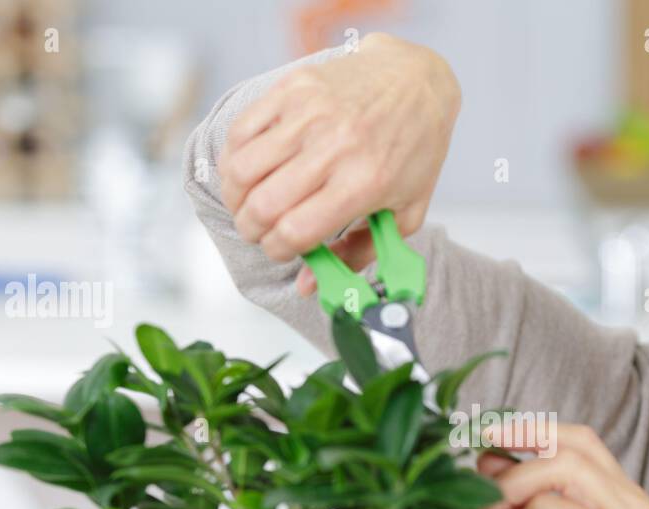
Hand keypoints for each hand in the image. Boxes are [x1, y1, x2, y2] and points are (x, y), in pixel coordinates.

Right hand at [217, 32, 460, 292]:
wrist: (416, 81)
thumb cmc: (412, 154)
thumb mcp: (403, 213)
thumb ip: (357, 254)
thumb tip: (307, 286)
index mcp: (364, 184)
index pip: (296, 231)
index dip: (277, 250)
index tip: (280, 250)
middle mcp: (335, 147)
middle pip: (263, 205)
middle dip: (251, 230)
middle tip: (257, 232)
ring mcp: (310, 114)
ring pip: (242, 169)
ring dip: (235, 198)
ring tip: (246, 205)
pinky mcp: (292, 88)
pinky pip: (241, 130)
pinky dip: (232, 159)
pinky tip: (245, 172)